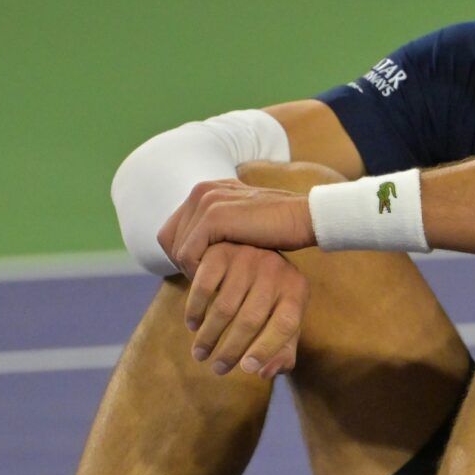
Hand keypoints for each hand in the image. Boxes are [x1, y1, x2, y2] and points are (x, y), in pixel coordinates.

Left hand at [158, 179, 315, 276]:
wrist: (305, 217)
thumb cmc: (281, 228)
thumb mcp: (243, 223)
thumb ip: (221, 229)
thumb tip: (201, 252)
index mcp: (209, 189)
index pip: (174, 228)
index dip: (182, 254)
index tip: (201, 273)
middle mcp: (203, 190)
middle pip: (168, 237)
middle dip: (181, 264)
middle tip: (201, 283)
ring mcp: (207, 201)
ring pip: (176, 247)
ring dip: (189, 271)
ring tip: (209, 285)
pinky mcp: (214, 217)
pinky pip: (188, 253)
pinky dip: (196, 272)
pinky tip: (214, 282)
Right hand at [182, 242, 307, 378]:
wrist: (248, 248)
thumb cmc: (269, 296)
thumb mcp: (283, 319)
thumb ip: (282, 350)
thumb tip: (264, 373)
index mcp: (296, 290)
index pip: (285, 324)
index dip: (266, 349)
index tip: (247, 370)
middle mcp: (274, 271)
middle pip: (251, 320)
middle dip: (231, 350)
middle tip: (218, 369)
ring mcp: (247, 259)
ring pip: (224, 307)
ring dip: (209, 336)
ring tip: (200, 354)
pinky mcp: (220, 253)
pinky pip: (203, 287)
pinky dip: (195, 310)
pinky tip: (193, 325)